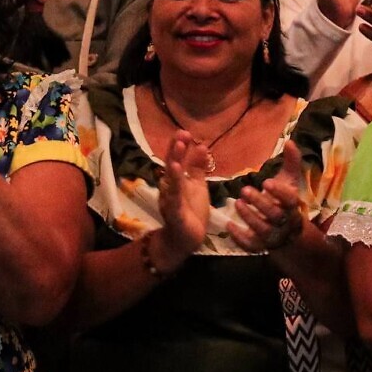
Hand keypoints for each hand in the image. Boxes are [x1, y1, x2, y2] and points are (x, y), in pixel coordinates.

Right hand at [155, 130, 213, 257]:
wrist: (186, 239)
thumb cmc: (191, 210)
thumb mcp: (197, 185)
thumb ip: (197, 167)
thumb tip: (202, 146)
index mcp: (176, 181)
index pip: (177, 160)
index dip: (180, 146)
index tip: (186, 132)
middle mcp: (170, 188)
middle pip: (171, 166)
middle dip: (175, 150)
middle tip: (181, 133)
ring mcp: (171, 200)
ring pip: (171, 180)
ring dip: (175, 164)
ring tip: (179, 147)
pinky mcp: (175, 214)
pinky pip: (174, 200)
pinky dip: (175, 189)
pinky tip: (175, 178)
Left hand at [226, 140, 306, 252]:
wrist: (288, 232)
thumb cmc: (284, 201)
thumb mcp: (289, 181)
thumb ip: (291, 162)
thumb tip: (290, 141)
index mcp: (293, 205)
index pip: (290, 200)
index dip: (279, 192)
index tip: (265, 181)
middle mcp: (285, 222)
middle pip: (275, 215)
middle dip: (260, 203)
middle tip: (244, 190)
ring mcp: (273, 236)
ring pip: (263, 230)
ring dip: (250, 217)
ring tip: (237, 203)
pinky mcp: (260, 246)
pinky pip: (252, 246)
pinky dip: (240, 238)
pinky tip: (229, 226)